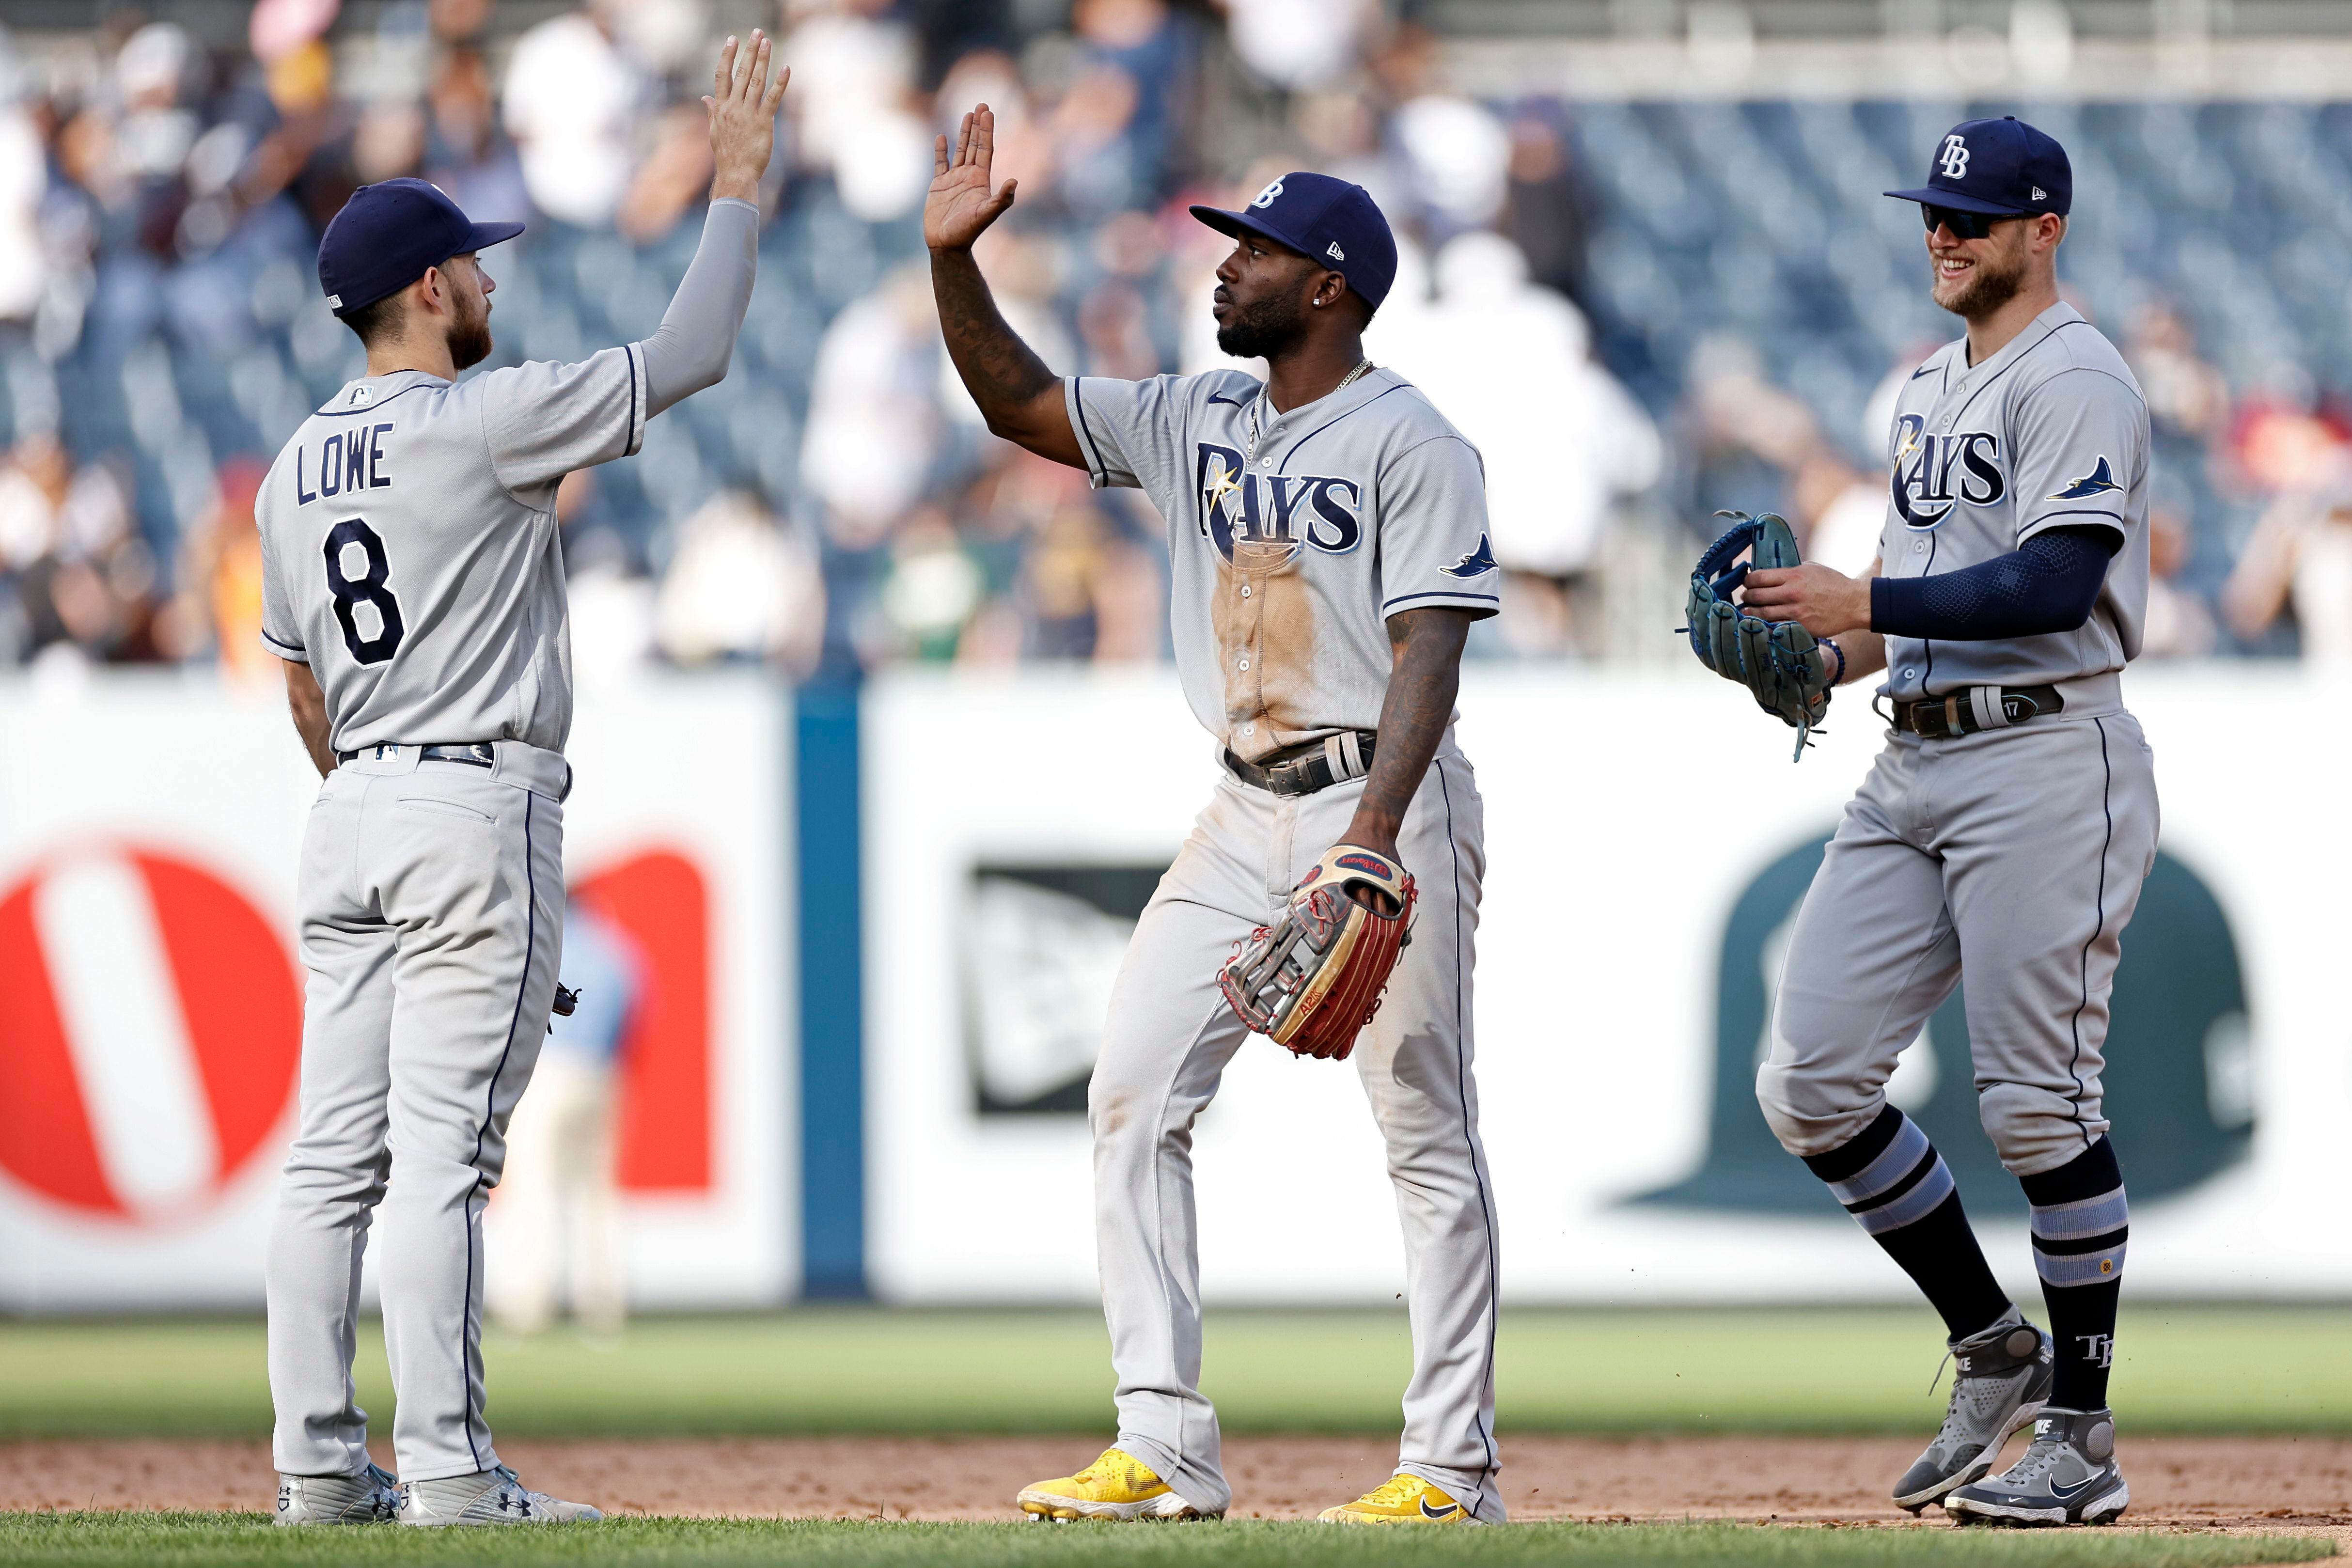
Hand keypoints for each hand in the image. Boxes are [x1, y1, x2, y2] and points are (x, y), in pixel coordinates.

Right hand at [705, 30, 788, 204]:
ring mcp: (748, 114)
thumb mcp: (715, 130)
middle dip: (749, 51)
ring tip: (767, 42)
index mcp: (721, 107)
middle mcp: (733, 107)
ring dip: (762, 60)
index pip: (722, 75)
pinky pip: (773, 99)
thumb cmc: (726, 154)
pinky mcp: (764, 123)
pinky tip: (786, 69)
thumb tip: (705, 97)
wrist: (736, 174)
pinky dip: (780, 83)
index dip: (727, 56)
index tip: (732, 39)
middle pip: (741, 72)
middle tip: (757, 33)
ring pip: (755, 81)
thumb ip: (712, 111)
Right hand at [926, 105, 1016, 251]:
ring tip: (967, 113)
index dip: (987, 131)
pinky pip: (940, 163)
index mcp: (981, 180)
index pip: (986, 149)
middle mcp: (969, 176)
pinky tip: (942, 137)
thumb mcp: (986, 214)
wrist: (947, 245)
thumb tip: (1015, 181)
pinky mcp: (939, 186)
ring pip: (960, 150)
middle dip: (978, 125)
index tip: (988, 112)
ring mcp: (954, 180)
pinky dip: (941, 150)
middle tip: (981, 104)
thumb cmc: (967, 232)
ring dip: (963, 132)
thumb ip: (1001, 199)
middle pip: (975, 145)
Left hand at [1742, 562, 1872, 638]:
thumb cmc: (1834, 584)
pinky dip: (1764, 626)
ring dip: (1750, 613)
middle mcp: (1791, 593)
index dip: (1748, 581)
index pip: (1758, 577)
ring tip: (1747, 612)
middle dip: (1747, 597)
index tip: (1747, 583)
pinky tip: (1760, 625)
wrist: (1853, 603)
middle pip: (1756, 596)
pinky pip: (1774, 627)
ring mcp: (1794, 611)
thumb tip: (1774, 573)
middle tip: (1746, 598)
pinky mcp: (1799, 626)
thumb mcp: (1812, 569)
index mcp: (1793, 575)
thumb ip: (1792, 571)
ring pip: (1761, 614)